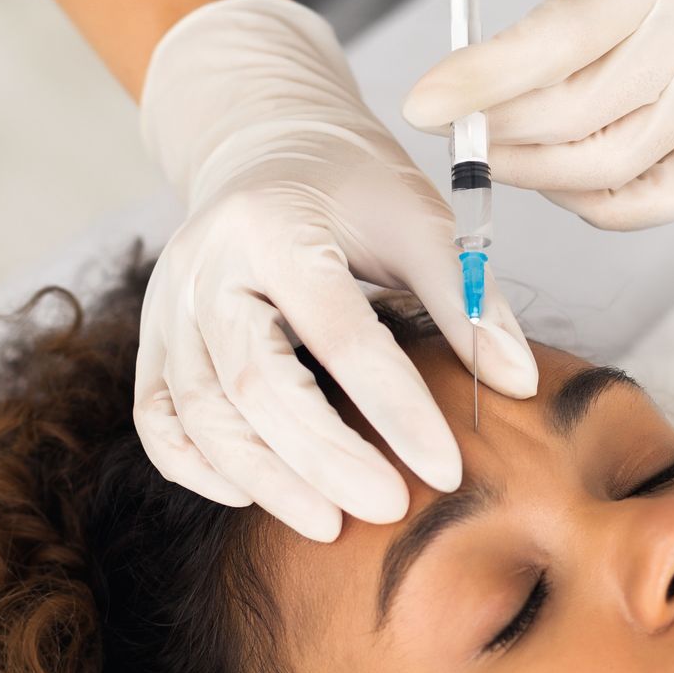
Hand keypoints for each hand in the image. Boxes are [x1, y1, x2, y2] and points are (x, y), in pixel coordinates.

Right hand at [136, 0, 538, 542]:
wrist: (266, 149)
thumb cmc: (352, 188)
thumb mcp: (420, 221)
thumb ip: (466, 300)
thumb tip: (519, 381)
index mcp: (277, 225)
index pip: (339, 333)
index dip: (394, 408)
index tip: (447, 470)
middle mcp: (207, 266)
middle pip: (254, 382)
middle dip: (324, 458)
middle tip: (388, 507)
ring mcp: (169, 306)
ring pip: (200, 413)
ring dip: (265, 479)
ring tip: (329, 523)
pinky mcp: (154, 339)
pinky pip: (158, 421)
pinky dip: (199, 469)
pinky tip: (255, 498)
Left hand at [402, 0, 673, 230]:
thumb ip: (540, 23)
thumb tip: (458, 87)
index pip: (558, 42)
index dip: (485, 80)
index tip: (425, 106)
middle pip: (577, 117)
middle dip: (499, 134)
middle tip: (459, 132)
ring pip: (610, 166)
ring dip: (536, 173)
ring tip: (499, 154)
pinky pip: (655, 201)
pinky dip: (595, 205)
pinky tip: (561, 182)